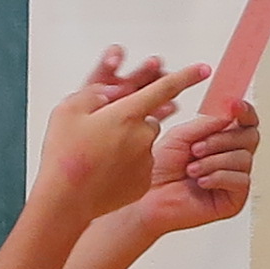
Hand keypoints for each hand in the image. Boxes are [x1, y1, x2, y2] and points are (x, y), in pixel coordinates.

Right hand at [31, 52, 207, 224]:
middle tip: (104, 132)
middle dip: (133, 120)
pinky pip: (139, 165)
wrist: (65, 199)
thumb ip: (93, 94)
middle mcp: (142, 135)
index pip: (165, 88)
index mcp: (127, 113)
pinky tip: (104, 172)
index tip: (204, 69)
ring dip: (128, 143)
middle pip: (148, 118)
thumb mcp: (67, 111)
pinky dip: (126, 165)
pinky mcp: (142, 180)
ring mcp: (145, 159)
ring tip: (99, 156)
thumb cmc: (64, 154)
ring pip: (143, 142)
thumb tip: (110, 92)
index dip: (186, 76)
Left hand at [135, 103, 260, 234]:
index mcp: (219, 138)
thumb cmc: (159, 170)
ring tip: (192, 169)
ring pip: (244, 158)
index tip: (235, 106)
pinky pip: (241, 181)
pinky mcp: (234, 198)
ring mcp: (233, 177)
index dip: (244, 111)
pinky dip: (219, 177)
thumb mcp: (181, 136)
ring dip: (214, 161)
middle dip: (223, 139)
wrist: (148, 199)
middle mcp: (229, 156)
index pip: (244, 121)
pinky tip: (201, 182)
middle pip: (249, 137)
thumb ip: (208, 123)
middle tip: (196, 148)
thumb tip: (230, 113)